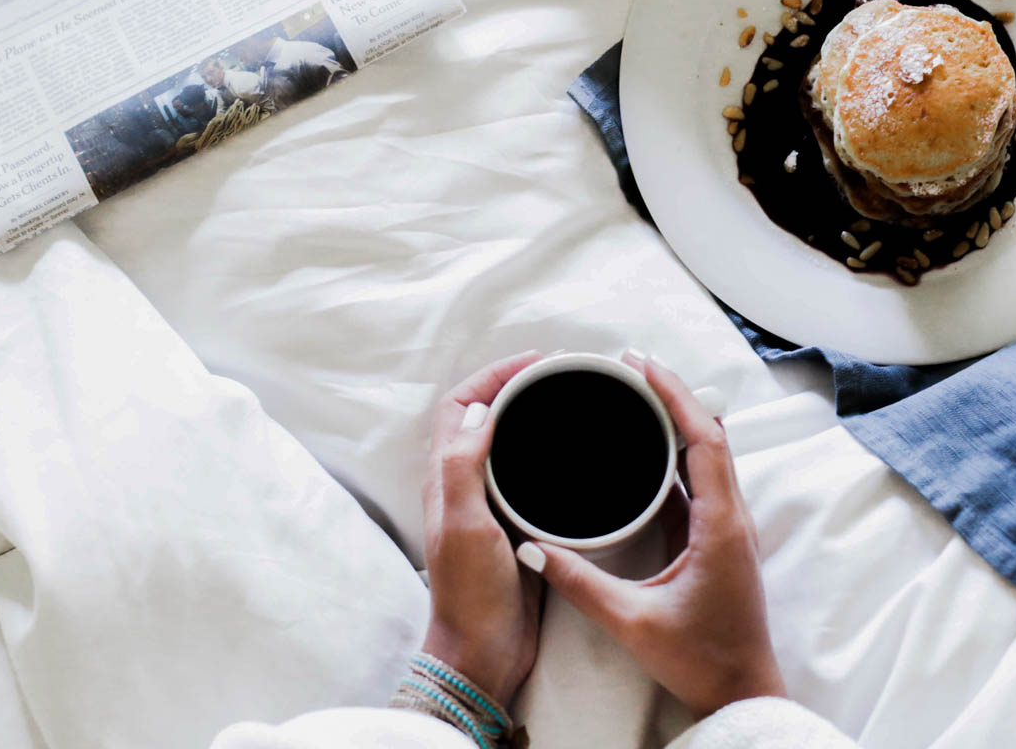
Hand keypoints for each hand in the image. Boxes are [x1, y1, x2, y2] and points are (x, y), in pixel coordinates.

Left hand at [419, 352, 544, 706]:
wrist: (485, 651)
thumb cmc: (470, 592)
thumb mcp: (464, 524)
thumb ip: (464, 465)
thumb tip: (479, 408)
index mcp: (445, 478)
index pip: (457, 406)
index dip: (490, 377)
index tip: (532, 364)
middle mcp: (462, 487)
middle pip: (480, 418)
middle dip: (512, 388)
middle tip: (555, 376)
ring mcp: (488, 507)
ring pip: (503, 445)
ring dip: (527, 418)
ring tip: (565, 403)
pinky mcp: (512, 527)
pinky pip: (524, 477)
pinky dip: (543, 455)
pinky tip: (571, 458)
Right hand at [520, 355, 784, 717]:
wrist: (741, 695)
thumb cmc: (699, 660)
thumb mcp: (631, 621)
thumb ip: (580, 583)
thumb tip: (533, 549)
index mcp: (721, 525)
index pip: (705, 439)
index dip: (675, 395)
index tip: (641, 365)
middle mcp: (733, 518)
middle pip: (711, 436)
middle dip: (674, 396)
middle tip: (631, 368)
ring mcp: (731, 529)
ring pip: (710, 456)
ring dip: (679, 422)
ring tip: (637, 396)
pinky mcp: (721, 542)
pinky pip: (703, 482)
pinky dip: (679, 455)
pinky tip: (649, 453)